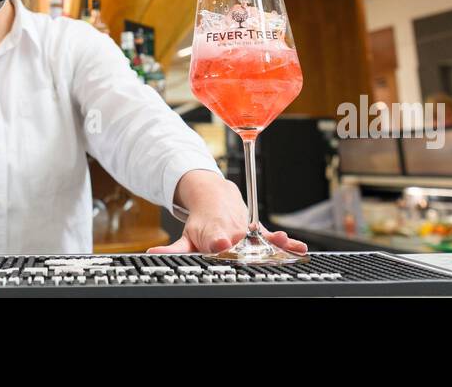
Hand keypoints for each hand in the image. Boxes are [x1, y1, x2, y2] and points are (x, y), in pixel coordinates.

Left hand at [147, 171, 307, 256]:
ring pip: (259, 240)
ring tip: (283, 243)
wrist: (215, 196)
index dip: (218, 242)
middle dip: (244, 250)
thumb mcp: (187, 236)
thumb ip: (174, 249)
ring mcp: (246, 232)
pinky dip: (286, 242)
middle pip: (240, 245)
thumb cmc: (202, 222)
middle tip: (251, 255)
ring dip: (272, 243)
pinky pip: (273, 238)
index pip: (215, 240)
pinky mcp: (258, 232)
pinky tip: (298, 247)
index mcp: (213, 236)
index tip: (220, 245)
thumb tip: (153, 253)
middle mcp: (232, 233)